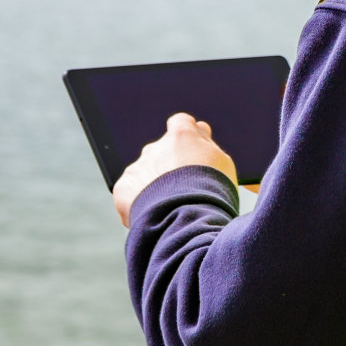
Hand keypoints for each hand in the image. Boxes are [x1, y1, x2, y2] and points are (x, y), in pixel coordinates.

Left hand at [113, 112, 237, 227]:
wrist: (187, 222)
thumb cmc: (211, 192)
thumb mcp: (222, 164)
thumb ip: (208, 143)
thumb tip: (200, 129)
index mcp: (181, 136)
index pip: (180, 123)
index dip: (186, 137)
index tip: (191, 151)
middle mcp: (156, 147)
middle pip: (161, 150)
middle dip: (168, 165)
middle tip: (182, 188)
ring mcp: (137, 167)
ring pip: (145, 171)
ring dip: (153, 184)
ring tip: (169, 206)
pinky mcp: (123, 188)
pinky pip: (130, 191)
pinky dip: (139, 200)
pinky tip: (154, 213)